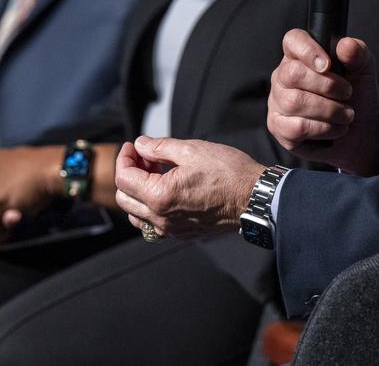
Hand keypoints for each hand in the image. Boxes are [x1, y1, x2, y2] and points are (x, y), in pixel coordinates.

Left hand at [113, 137, 261, 239]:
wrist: (254, 197)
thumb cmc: (228, 173)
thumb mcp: (192, 150)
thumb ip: (159, 148)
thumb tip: (141, 145)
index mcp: (161, 196)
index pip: (124, 178)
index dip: (125, 157)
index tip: (133, 146)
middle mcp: (161, 218)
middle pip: (124, 198)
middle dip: (129, 173)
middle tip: (145, 156)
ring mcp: (171, 229)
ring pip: (136, 214)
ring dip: (138, 192)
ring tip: (155, 173)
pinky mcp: (181, 233)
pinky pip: (153, 224)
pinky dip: (150, 207)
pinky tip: (166, 190)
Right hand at [268, 29, 378, 174]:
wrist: (361, 131)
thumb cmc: (357, 96)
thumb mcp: (364, 70)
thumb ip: (357, 53)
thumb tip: (346, 45)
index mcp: (301, 56)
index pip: (293, 41)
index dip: (308, 50)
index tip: (328, 65)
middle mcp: (284, 77)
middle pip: (292, 73)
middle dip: (327, 86)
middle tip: (347, 93)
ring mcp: (278, 102)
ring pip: (294, 102)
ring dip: (329, 110)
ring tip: (345, 114)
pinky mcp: (279, 127)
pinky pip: (296, 127)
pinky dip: (323, 129)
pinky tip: (333, 128)